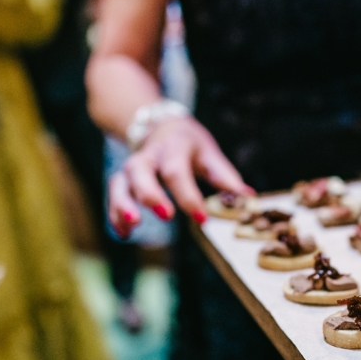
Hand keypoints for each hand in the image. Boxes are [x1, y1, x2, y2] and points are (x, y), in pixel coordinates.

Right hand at [108, 116, 250, 236]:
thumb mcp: (208, 152)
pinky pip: (113, 196)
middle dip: (150, 195)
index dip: (189, 197)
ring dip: (122, 206)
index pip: (177, 172)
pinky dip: (115, 216)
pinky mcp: (122, 180)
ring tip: (132, 227)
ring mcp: (131, 168)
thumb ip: (224, 176)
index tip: (203, 219)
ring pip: (118, 184)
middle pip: (141, 172)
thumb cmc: (189, 144)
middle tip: (166, 215)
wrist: (160, 125)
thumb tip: (248, 197)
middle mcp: (148, 157)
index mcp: (173, 148)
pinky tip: (124, 233)